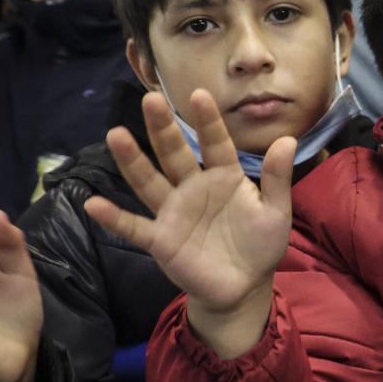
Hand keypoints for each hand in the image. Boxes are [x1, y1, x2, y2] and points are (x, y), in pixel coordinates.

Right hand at [84, 90, 292, 359]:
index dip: (207, 121)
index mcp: (224, 177)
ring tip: (116, 135)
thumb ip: (277, 178)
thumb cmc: (261, 245)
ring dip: (132, 161)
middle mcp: (193, 188)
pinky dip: (114, 218)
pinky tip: (94, 204)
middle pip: (174, 154)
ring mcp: (173, 212)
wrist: (244, 287)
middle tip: (150, 100)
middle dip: (162, 129)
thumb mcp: (276, 211)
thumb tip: (288, 139)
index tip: (199, 94)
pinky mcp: (161, 240)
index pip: (215, 144)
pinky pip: (134, 227)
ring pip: (149, 182)